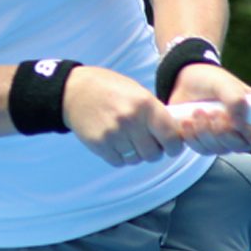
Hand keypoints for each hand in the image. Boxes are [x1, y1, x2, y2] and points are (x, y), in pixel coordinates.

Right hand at [62, 66, 184, 165]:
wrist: (75, 91)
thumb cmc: (111, 89)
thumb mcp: (138, 92)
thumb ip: (155, 113)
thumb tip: (174, 134)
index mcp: (146, 105)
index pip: (170, 136)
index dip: (175, 146)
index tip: (172, 148)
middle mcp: (131, 120)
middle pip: (153, 154)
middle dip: (153, 152)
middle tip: (148, 144)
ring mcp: (114, 134)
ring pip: (136, 160)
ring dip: (136, 154)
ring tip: (129, 140)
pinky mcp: (99, 144)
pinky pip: (119, 162)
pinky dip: (120, 156)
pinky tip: (116, 142)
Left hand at [168, 63, 250, 153]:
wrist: (185, 82)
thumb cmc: (212, 80)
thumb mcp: (224, 83)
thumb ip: (235, 99)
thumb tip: (239, 123)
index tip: (241, 126)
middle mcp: (245, 131)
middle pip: (243, 147)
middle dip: (224, 131)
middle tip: (213, 112)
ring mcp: (226, 140)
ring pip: (220, 150)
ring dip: (205, 132)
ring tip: (197, 111)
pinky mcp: (206, 144)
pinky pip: (202, 150)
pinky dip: (193, 137)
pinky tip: (187, 121)